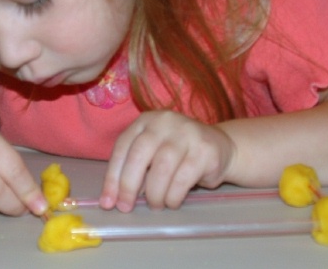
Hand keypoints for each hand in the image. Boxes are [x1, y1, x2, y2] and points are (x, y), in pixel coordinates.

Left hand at [99, 111, 235, 211]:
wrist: (220, 147)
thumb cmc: (178, 154)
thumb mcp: (153, 153)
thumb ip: (135, 168)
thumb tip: (115, 198)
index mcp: (146, 120)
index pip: (122, 147)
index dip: (112, 176)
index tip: (107, 202)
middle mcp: (165, 122)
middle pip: (139, 154)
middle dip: (128, 185)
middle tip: (126, 207)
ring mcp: (186, 133)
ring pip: (162, 168)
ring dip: (154, 194)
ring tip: (155, 205)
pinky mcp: (204, 150)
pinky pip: (183, 178)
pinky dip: (173, 196)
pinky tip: (172, 202)